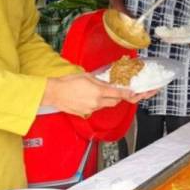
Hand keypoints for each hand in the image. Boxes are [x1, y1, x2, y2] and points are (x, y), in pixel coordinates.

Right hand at [41, 73, 155, 116]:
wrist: (54, 93)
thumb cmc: (68, 82)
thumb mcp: (87, 76)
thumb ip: (100, 81)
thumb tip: (108, 83)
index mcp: (99, 92)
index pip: (118, 94)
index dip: (129, 94)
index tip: (135, 93)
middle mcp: (97, 102)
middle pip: (115, 102)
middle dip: (119, 97)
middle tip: (119, 91)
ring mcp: (91, 109)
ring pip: (106, 105)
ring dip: (107, 100)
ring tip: (100, 92)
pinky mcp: (85, 113)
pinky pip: (96, 108)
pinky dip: (97, 103)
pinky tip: (90, 97)